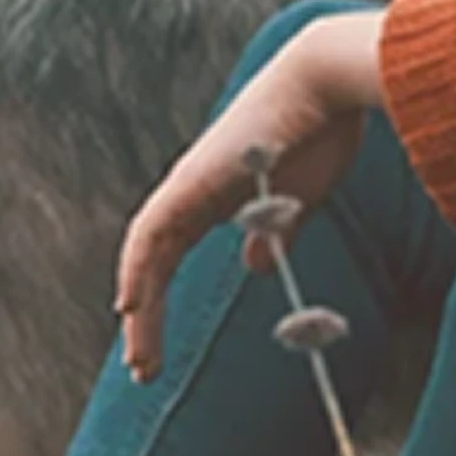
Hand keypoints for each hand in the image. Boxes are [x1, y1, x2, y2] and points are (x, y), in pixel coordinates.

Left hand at [116, 11, 385, 381]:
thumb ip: (274, 234)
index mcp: (214, 199)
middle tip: (145, 371)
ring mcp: (188, 184)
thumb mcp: (297, 202)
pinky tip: (130, 303)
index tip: (156, 349)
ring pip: (144, 255)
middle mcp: (192, 193)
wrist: (326, 84)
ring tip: (140, 357)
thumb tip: (256, 266)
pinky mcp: (190, 180)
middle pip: (152, 264)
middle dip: (146, 320)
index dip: (160, 302)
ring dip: (139, 308)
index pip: (172, 258)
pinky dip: (137, 269)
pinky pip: (150, 233)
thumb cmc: (322, 135)